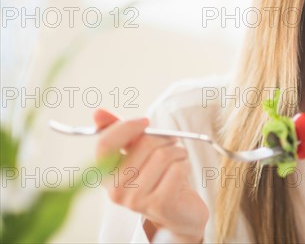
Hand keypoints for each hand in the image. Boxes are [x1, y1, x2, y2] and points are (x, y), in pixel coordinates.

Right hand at [94, 109, 208, 242]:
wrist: (180, 212)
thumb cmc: (159, 178)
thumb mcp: (139, 153)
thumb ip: (121, 133)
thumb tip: (98, 112)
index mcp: (106, 175)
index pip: (105, 144)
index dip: (126, 127)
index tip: (145, 122)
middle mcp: (115, 191)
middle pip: (143, 144)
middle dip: (164, 139)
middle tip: (171, 145)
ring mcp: (136, 200)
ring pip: (164, 155)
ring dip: (178, 152)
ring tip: (178, 162)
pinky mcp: (159, 204)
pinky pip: (177, 168)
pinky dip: (185, 165)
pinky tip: (182, 175)